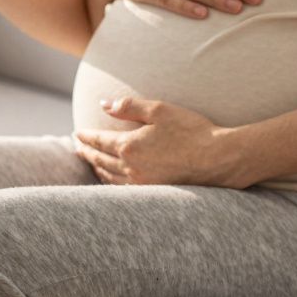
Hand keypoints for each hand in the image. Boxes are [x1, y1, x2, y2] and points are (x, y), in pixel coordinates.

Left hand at [73, 96, 245, 187]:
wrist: (219, 158)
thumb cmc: (191, 130)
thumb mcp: (159, 110)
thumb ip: (129, 106)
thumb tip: (104, 104)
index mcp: (129, 146)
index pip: (99, 141)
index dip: (86, 137)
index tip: (77, 133)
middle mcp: (131, 168)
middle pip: (100, 160)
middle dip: (87, 152)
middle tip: (78, 148)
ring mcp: (142, 183)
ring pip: (110, 177)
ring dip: (97, 168)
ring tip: (91, 162)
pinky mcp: (154, 192)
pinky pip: (123, 188)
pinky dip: (111, 182)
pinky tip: (112, 179)